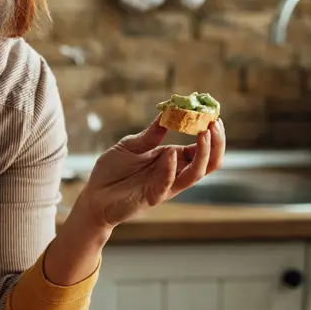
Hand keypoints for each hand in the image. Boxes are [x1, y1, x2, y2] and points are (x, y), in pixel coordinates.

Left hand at [76, 116, 225, 229]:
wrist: (94, 195)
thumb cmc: (113, 171)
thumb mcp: (131, 145)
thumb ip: (151, 134)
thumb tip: (168, 113)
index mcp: (172, 159)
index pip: (200, 148)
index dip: (209, 132)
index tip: (212, 114)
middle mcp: (174, 172)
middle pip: (208, 162)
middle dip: (216, 143)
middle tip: (214, 124)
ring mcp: (165, 185)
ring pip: (196, 174)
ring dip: (203, 154)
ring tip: (204, 133)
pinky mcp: (153, 196)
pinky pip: (168, 183)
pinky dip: (171, 168)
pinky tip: (171, 153)